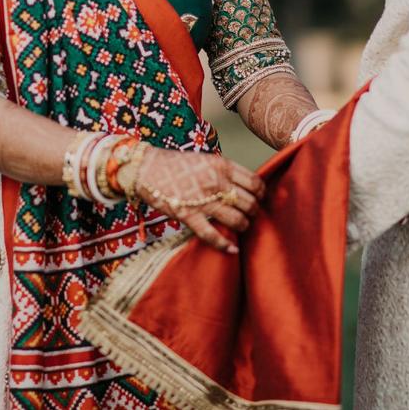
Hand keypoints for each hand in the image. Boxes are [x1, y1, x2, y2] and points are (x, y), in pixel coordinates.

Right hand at [134, 147, 264, 253]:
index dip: (261, 193)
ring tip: (241, 226)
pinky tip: (232, 249)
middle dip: (253, 212)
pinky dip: (224, 245)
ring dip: (243, 226)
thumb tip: (243, 187)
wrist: (147, 168)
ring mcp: (202, 200)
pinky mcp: (188, 215)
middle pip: (249, 202)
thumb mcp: (206, 160)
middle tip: (250, 215)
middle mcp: (215, 182)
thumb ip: (225, 172)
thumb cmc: (176, 164)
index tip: (259, 198)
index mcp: (221, 166)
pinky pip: (212, 235)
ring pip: (236, 219)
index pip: (254, 182)